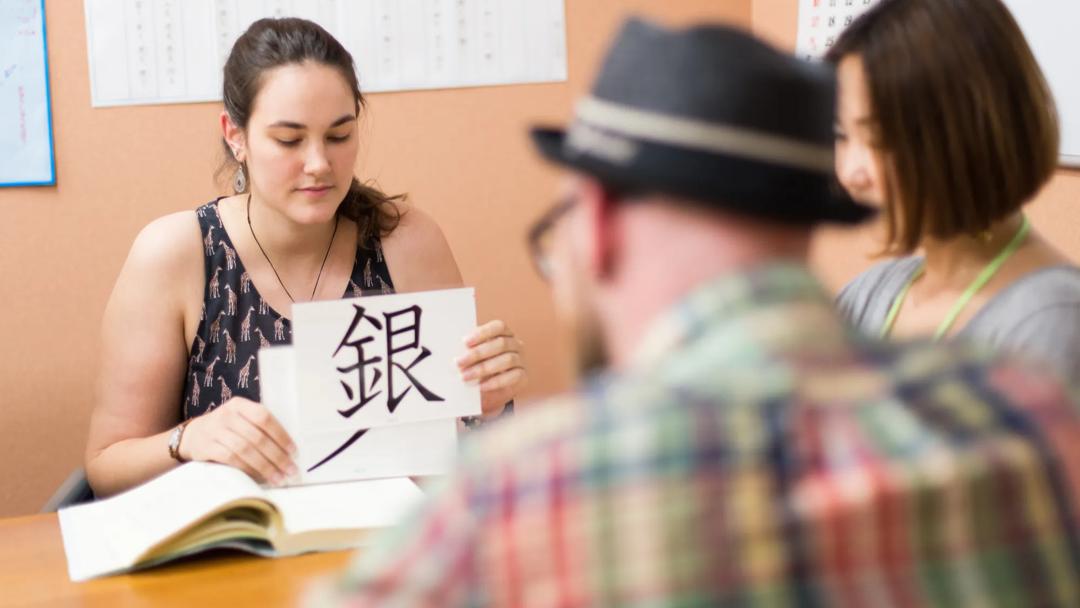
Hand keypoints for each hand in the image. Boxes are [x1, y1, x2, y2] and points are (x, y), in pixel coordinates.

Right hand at [178, 397, 297, 484]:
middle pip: (257, 437)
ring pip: (245, 450)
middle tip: (291, 470)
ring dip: (265, 466)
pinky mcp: (206, 447)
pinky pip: (231, 459)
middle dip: (277, 456)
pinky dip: (247, 469)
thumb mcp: (240, 419)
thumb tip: (288, 450)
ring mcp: (215, 430)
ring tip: (278, 477)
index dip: (281, 435)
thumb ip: (260, 428)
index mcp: (240, 405)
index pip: (264, 417)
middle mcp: (227, 415)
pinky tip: (259, 477)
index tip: (294, 452)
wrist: (192, 435)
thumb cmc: (226, 429)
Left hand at [457, 320, 526, 416]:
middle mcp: (516, 344)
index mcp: (504, 334)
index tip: (465, 342)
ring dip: (484, 368)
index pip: (498, 327)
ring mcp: (521, 360)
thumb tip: (450, 347)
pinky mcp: (523, 377)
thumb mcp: (472, 357)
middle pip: (501, 344)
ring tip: (466, 377)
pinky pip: (513, 377)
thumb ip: (466, 350)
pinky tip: (481, 386)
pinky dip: (495, 382)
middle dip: (478, 354)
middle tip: (459, 363)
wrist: (489, 392)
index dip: (483, 333)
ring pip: (507, 360)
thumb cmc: (478, 367)